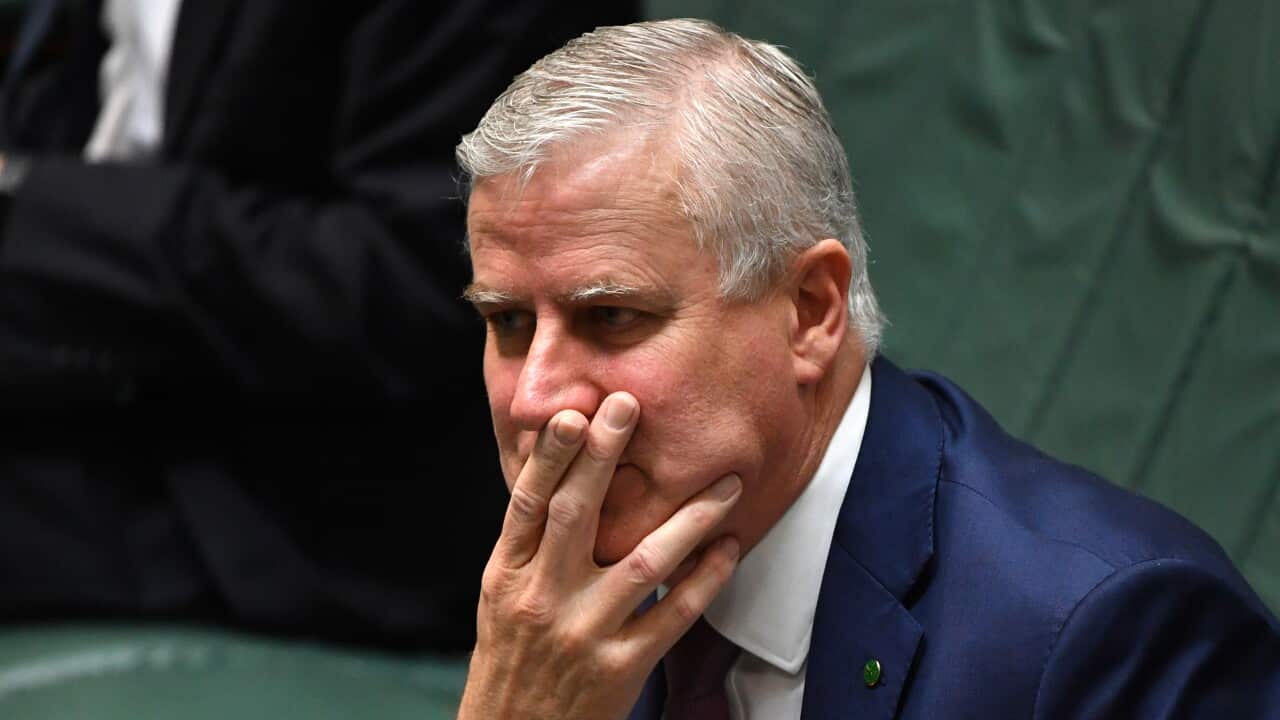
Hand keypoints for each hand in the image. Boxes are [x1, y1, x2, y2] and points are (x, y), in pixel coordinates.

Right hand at [457, 392, 742, 719]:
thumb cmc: (512, 656)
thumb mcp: (500, 594)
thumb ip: (528, 540)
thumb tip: (554, 466)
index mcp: (507, 576)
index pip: (528, 503)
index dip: (549, 456)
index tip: (575, 412)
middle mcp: (542, 599)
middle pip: (575, 515)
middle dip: (603, 457)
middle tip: (630, 407)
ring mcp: (584, 634)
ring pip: (642, 561)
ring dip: (689, 518)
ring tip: (726, 484)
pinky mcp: (621, 669)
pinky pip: (673, 614)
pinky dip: (705, 578)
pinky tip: (727, 548)